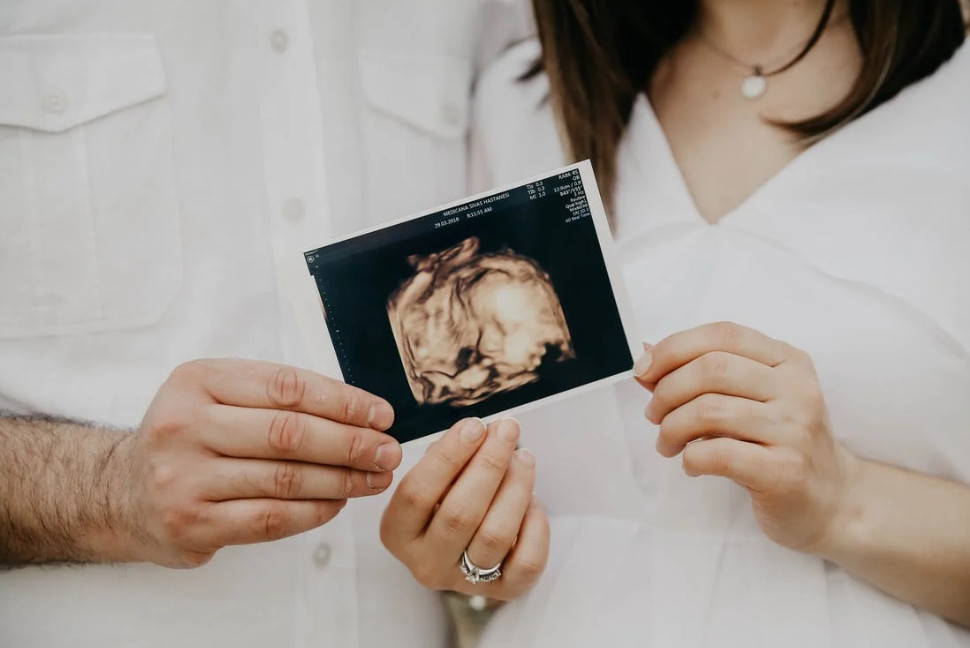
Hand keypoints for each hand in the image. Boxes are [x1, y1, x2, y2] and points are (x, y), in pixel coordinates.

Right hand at [114, 359, 401, 567]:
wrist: (121, 492)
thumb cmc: (189, 437)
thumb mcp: (216, 395)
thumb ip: (275, 395)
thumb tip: (360, 411)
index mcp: (197, 381)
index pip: (286, 387)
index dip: (342, 402)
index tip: (380, 414)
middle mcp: (185, 425)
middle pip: (289, 434)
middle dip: (351, 443)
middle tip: (388, 450)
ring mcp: (184, 477)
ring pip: (285, 479)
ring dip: (342, 480)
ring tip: (375, 477)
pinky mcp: (191, 523)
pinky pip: (271, 517)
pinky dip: (314, 511)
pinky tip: (339, 502)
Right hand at [380, 418, 548, 600]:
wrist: (463, 548)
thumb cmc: (445, 501)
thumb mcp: (432, 480)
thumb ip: (448, 458)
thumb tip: (481, 433)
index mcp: (398, 533)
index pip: (417, 492)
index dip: (448, 456)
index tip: (474, 426)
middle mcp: (425, 562)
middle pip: (459, 514)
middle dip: (489, 464)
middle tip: (507, 430)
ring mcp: (463, 581)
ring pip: (495, 535)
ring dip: (515, 487)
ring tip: (523, 458)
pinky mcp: (502, 591)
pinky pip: (526, 560)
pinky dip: (534, 525)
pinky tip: (532, 499)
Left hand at [635, 322, 855, 554]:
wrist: (834, 502)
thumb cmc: (780, 446)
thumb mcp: (749, 399)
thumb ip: (701, 374)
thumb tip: (645, 351)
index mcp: (788, 361)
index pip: (722, 335)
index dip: (673, 348)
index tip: (644, 370)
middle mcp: (797, 389)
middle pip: (711, 369)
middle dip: (666, 391)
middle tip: (655, 415)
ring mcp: (795, 430)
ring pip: (709, 410)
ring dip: (672, 428)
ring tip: (668, 443)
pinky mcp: (786, 471)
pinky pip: (719, 453)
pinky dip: (691, 458)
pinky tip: (691, 464)